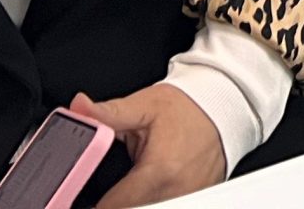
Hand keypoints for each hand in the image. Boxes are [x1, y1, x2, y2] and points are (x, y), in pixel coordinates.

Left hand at [75, 87, 225, 207]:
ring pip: (147, 208)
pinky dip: (150, 199)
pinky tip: (145, 188)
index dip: (92, 204)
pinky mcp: (195, 201)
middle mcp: (176, 192)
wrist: (226, 107)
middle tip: (101, 190)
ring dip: (131, 200)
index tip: (77, 198)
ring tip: (126, 185)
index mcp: (159, 171)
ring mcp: (188, 199)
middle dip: (112, 202)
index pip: (112, 206)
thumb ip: (109, 112)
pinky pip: (166, 205)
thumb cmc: (188, 108)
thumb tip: (79, 108)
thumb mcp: (146, 105)